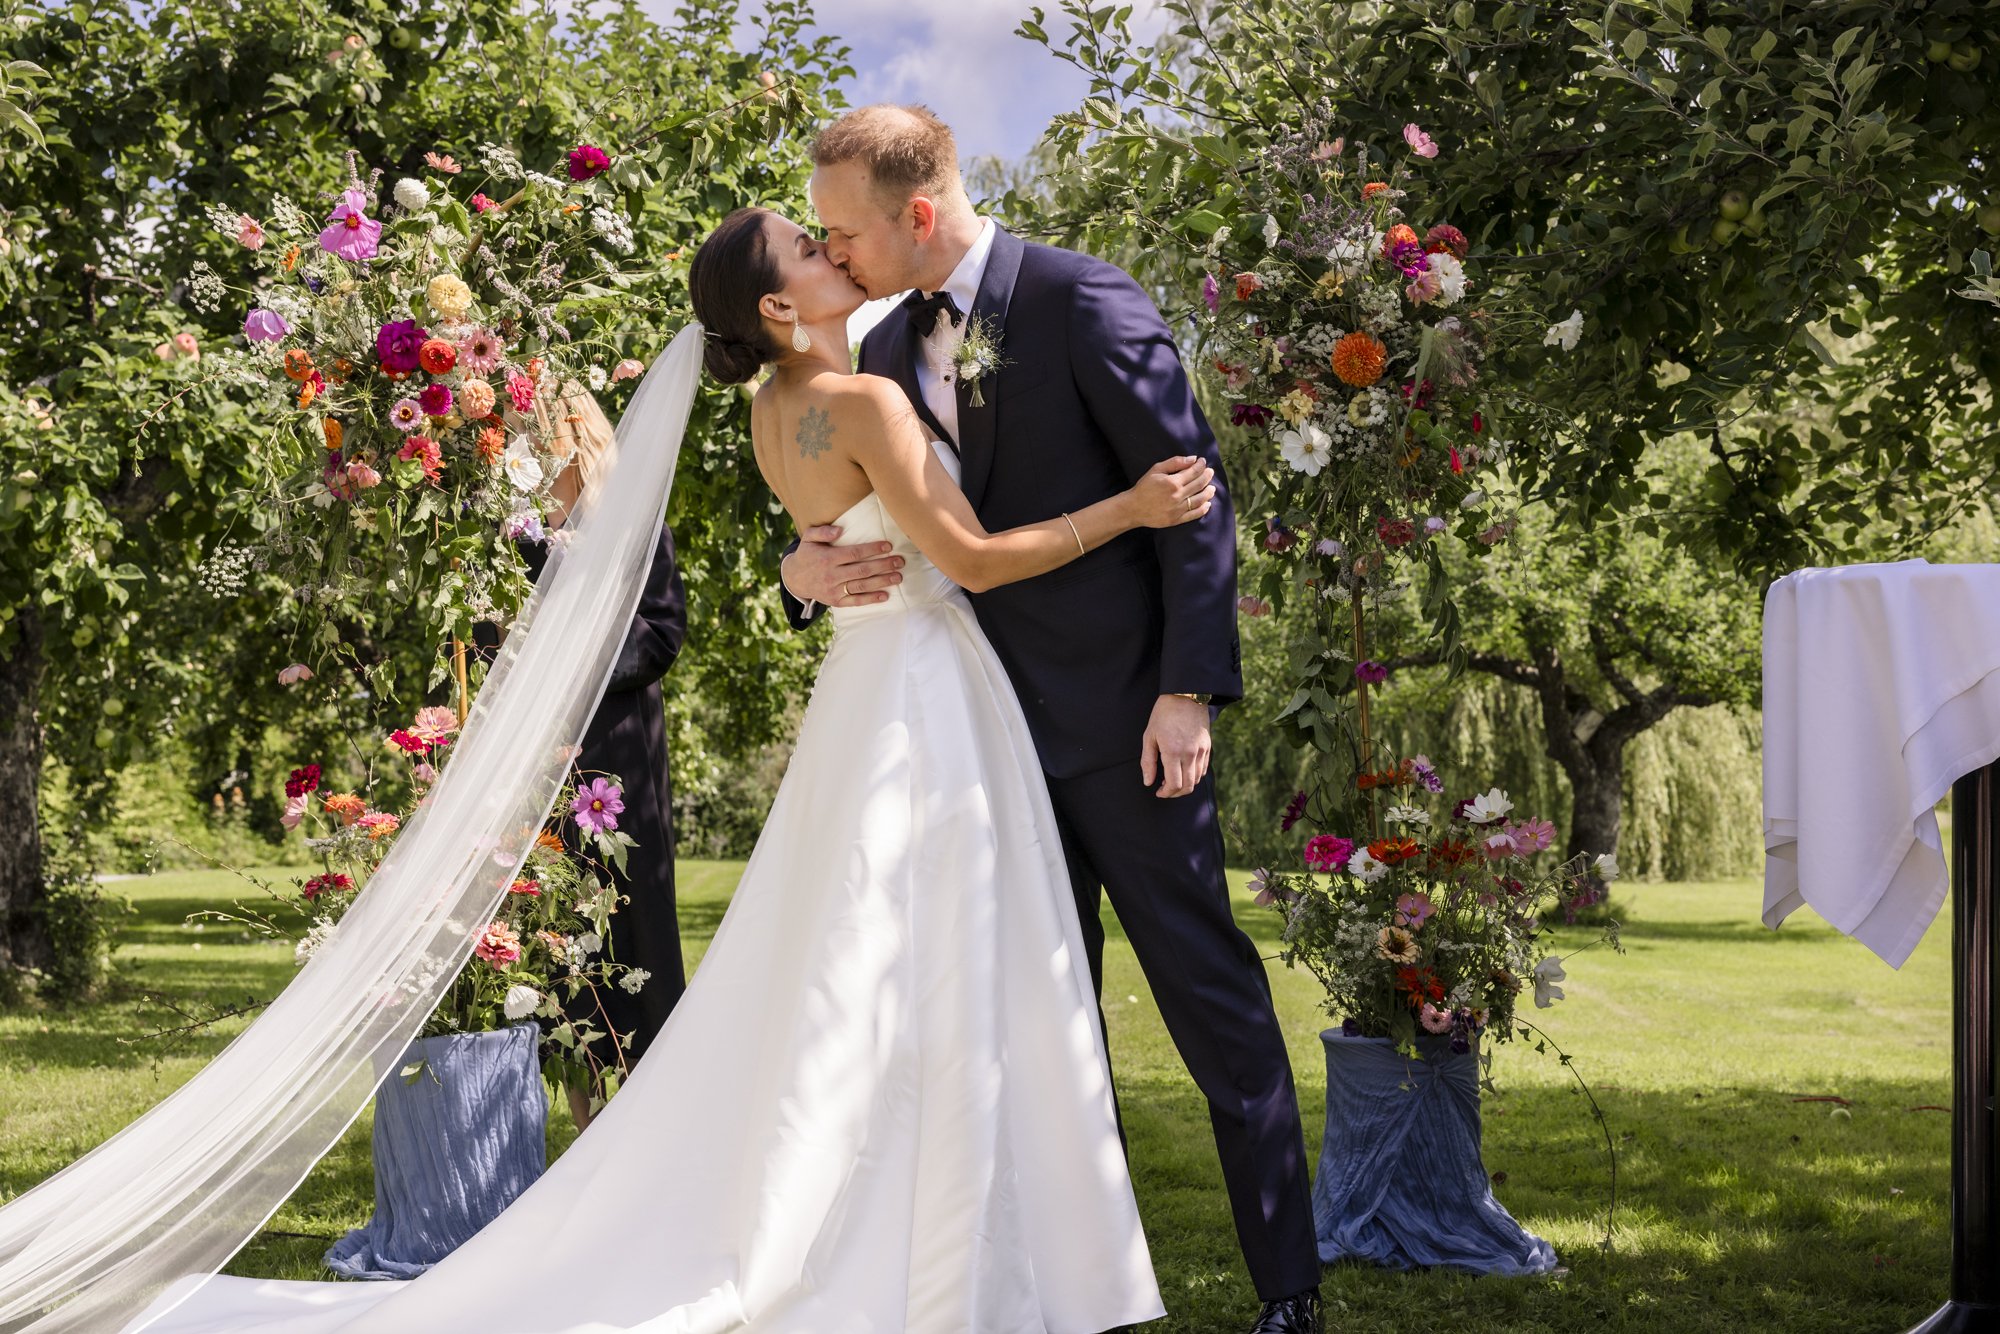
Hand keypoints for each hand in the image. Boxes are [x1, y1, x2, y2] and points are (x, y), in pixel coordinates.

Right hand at [781, 524, 904, 606]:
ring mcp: (834, 590)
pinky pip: (855, 601)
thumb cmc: (807, 554)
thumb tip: (840, 530)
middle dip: (883, 565)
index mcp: (827, 558)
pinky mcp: (836, 601)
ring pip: (862, 586)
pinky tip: (886, 595)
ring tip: (898, 576)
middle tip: (900, 561)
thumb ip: (822, 531)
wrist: (794, 579)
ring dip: (882, 582)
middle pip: (862, 570)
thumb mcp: (808, 538)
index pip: (854, 553)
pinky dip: (871, 599)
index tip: (888, 546)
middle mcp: (832, 575)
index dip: (872, 550)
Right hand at [1126, 456, 1216, 529]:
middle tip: (1210, 472)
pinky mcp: (1176, 519)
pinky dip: (1203, 509)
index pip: (1193, 471)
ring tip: (1212, 488)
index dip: (1200, 465)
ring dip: (1208, 492)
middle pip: (1199, 484)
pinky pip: (1194, 514)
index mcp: (1172, 482)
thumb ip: (1175, 462)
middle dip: (1207, 476)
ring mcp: (1178, 509)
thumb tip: (1193, 459)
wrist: (1133, 508)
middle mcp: (1177, 496)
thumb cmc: (1144, 486)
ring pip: (1200, 499)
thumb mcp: (1156, 469)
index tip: (1203, 461)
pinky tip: (1207, 504)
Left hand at [1140, 694, 1211, 798]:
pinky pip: (1204, 769)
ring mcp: (1201, 750)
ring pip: (1197, 779)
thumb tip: (1148, 782)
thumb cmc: (1164, 714)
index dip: (1166, 793)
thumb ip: (1148, 761)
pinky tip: (1185, 771)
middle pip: (1188, 786)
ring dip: (1186, 785)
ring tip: (1174, 780)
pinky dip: (1195, 776)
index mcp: (1173, 752)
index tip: (1158, 792)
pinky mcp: (1208, 746)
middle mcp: (1190, 754)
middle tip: (1165, 790)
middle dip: (1175, 793)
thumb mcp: (1149, 736)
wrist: (1186, 695)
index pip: (1174, 784)